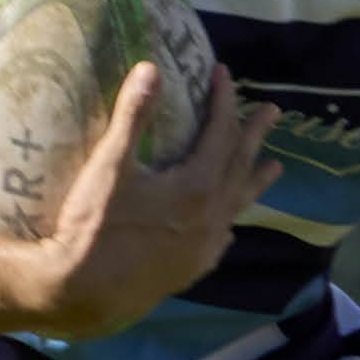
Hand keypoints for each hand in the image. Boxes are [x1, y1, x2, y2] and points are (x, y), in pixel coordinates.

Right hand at [10, 65, 278, 339]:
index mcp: (197, 186)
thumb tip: (151, 67)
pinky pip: (221, 239)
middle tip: (274, 112)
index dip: (224, 100)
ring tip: (276, 168)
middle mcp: (211, 216)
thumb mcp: (110, 165)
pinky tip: (228, 226)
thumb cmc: (94, 226)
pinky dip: (229, 220)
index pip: (220, 132)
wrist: (83, 292)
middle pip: (241, 165)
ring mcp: (204, 247)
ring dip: (255, 180)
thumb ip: (134, 115)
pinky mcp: (190, 270)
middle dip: (254, 135)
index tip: (222, 73)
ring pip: (239, 204)